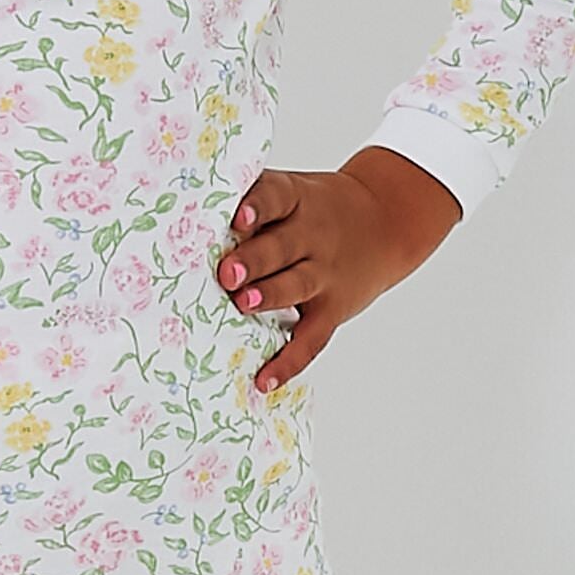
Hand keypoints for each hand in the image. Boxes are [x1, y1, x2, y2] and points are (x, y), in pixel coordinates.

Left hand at [214, 147, 462, 392]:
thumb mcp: (294, 193)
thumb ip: (253, 205)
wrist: (385, 221)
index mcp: (295, 200)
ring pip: (296, 285)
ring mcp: (324, 273)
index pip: (275, 198)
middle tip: (227, 273)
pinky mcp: (332, 309)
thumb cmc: (316, 209)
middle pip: (282, 246)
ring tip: (244, 304)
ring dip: (269, 296)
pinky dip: (288, 362)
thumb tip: (190, 224)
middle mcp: (311, 235)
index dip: (257, 207)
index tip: (237, 217)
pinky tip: (264, 380)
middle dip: (254, 260)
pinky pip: (310, 339)